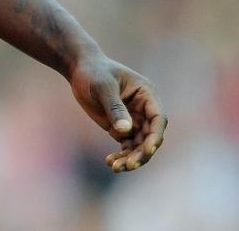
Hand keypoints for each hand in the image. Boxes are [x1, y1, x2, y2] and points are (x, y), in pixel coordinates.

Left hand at [69, 54, 167, 172]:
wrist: (80, 70)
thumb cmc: (94, 72)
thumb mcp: (103, 87)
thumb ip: (114, 107)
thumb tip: (125, 130)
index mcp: (147, 94)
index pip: (158, 119)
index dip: (155, 136)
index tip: (148, 150)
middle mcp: (144, 110)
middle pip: (150, 136)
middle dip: (142, 153)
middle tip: (128, 165)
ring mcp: (134, 120)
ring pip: (139, 145)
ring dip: (131, 158)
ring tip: (115, 167)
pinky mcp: (121, 129)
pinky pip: (127, 147)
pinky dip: (121, 156)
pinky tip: (110, 162)